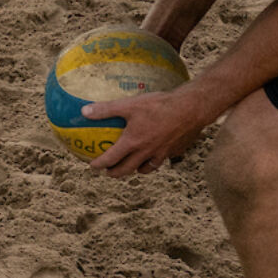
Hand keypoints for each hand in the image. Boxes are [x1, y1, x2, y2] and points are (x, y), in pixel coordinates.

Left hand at [84, 86, 209, 177]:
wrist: (193, 109)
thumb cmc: (160, 106)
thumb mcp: (130, 105)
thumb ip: (106, 109)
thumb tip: (84, 111)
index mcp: (133, 143)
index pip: (111, 159)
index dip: (99, 164)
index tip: (92, 166)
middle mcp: (146, 152)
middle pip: (127, 169)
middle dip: (115, 173)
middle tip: (109, 172)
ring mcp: (162, 153)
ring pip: (146, 168)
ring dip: (136, 169)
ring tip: (132, 166)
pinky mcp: (176, 150)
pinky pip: (162, 160)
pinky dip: (155, 160)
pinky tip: (156, 154)